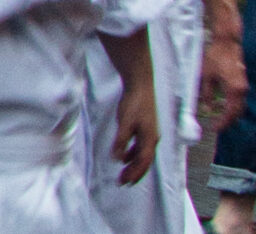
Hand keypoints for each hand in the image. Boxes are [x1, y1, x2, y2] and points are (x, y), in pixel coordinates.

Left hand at [112, 65, 158, 184]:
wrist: (140, 85)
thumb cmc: (134, 103)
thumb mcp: (125, 122)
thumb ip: (121, 140)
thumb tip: (117, 158)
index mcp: (149, 139)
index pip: (143, 162)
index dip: (134, 173)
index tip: (124, 182)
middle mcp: (152, 139)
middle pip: (145, 161)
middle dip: (135, 173)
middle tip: (123, 182)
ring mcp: (150, 134)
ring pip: (143, 155)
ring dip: (133, 165)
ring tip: (124, 173)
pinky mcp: (146, 128)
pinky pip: (141, 147)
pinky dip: (133, 154)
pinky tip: (125, 156)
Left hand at [206, 15, 248, 133]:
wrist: (227, 42)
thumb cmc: (216, 56)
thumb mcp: (206, 75)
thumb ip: (207, 93)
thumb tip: (207, 108)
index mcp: (234, 90)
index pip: (231, 113)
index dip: (224, 123)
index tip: (216, 129)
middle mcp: (242, 90)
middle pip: (238, 112)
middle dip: (228, 121)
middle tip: (218, 126)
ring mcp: (244, 86)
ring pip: (240, 106)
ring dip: (232, 114)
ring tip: (220, 118)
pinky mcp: (242, 82)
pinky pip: (240, 99)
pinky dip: (233, 105)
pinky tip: (225, 106)